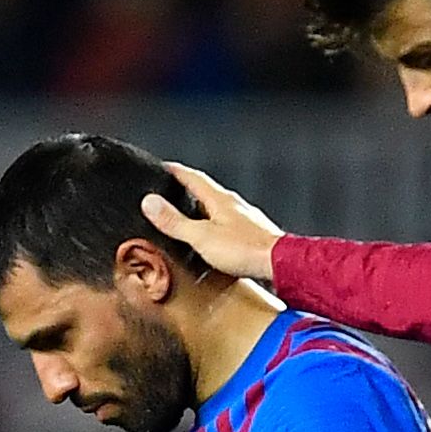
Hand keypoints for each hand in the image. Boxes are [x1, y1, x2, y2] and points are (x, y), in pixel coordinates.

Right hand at [140, 162, 286, 282]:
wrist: (280, 264)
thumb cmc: (245, 250)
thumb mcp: (201, 236)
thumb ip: (175, 221)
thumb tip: (150, 203)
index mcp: (219, 199)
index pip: (193, 177)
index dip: (176, 171)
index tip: (163, 166)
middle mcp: (234, 204)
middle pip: (207, 191)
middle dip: (188, 190)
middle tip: (172, 191)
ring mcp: (246, 218)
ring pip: (219, 208)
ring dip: (202, 210)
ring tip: (189, 217)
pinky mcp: (253, 234)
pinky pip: (229, 224)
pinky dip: (216, 226)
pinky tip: (215, 238)